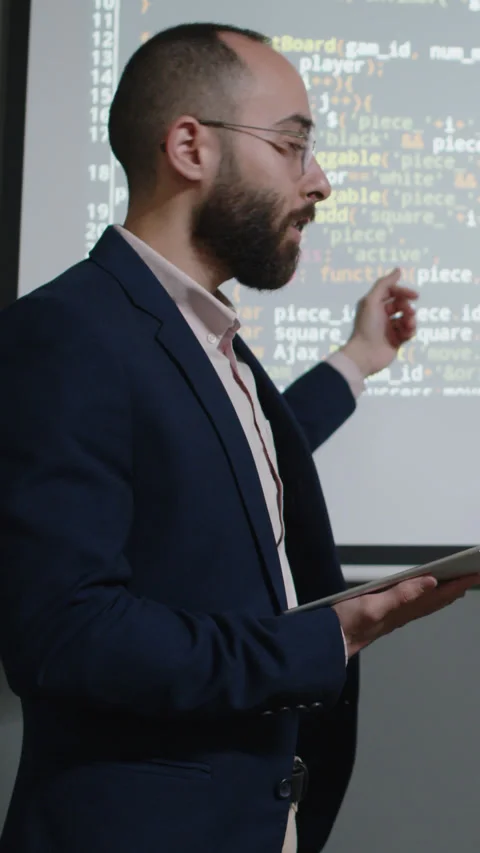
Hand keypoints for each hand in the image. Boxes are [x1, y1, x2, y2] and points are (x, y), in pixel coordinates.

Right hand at [333, 573, 479, 658]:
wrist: (328, 643)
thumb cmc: (346, 625)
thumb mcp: (372, 604)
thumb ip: (401, 594)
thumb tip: (429, 582)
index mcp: (402, 610)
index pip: (437, 595)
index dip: (457, 584)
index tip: (474, 575)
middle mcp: (402, 614)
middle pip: (436, 600)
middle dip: (456, 588)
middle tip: (472, 578)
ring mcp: (394, 616)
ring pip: (427, 604)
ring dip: (443, 594)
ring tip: (456, 586)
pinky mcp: (384, 615)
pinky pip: (414, 606)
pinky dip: (425, 598)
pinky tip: (424, 596)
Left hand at [340, 268, 417, 376]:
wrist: (365, 354)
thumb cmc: (366, 327)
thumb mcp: (372, 301)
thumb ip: (384, 284)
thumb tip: (398, 270)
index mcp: (374, 304)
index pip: (393, 292)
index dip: (404, 292)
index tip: (415, 296)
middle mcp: (381, 315)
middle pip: (402, 305)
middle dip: (408, 308)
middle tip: (408, 313)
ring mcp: (389, 328)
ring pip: (407, 318)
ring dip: (411, 320)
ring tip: (408, 325)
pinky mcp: (396, 341)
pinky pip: (409, 331)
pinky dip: (410, 331)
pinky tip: (406, 334)